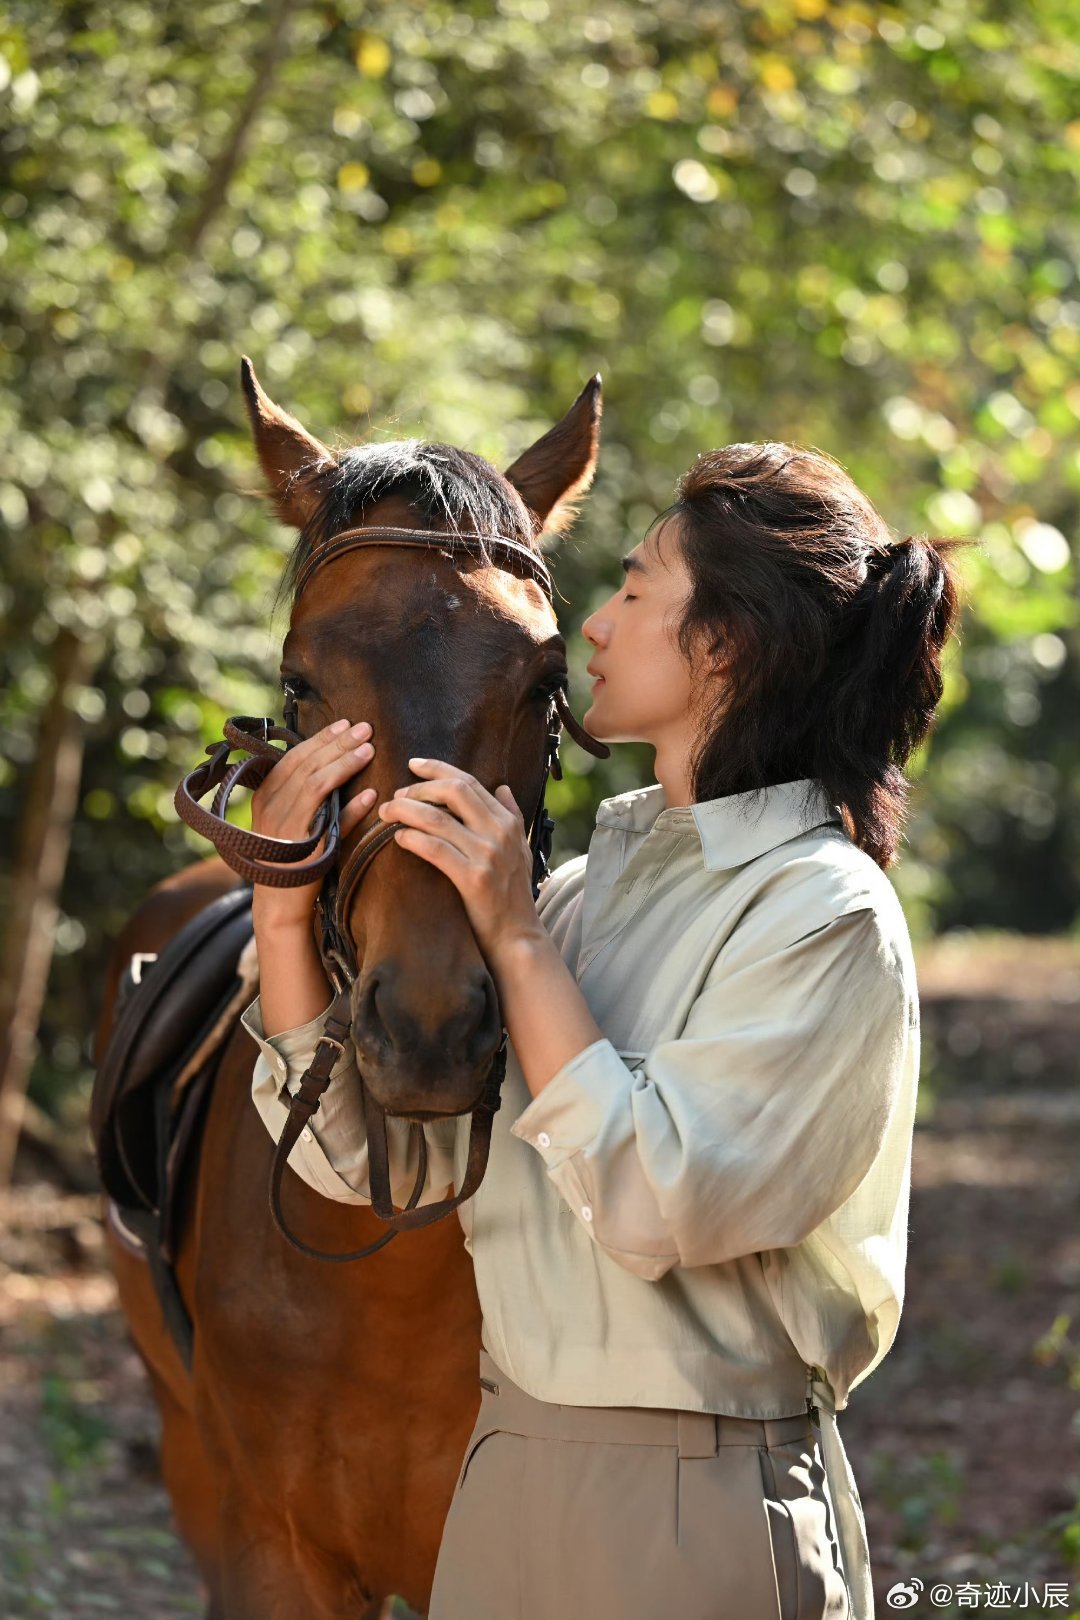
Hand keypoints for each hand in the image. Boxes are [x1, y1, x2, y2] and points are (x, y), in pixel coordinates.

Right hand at [249, 718, 376, 929]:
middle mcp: (271, 805)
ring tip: (370, 748)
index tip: (345, 724)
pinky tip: (371, 794)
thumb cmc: (292, 858)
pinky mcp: (301, 846)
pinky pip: (328, 817)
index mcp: (266, 795)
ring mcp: (284, 824)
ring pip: (316, 782)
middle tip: (366, 727)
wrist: (280, 904)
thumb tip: (339, 763)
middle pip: (307, 763)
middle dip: (338, 743)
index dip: (321, 739)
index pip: (295, 757)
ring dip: (345, 763)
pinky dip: (351, 805)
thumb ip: (310, 794)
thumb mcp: (294, 819)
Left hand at [375, 757, 540, 964]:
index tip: (413, 765)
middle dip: (419, 787)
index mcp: (508, 822)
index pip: (469, 782)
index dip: (438, 769)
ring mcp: (487, 855)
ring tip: (387, 812)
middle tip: (396, 793)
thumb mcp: (521, 849)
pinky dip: (413, 838)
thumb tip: (502, 787)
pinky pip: (435, 849)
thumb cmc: (513, 895)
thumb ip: (512, 815)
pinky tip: (398, 838)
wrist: (517, 936)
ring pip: (438, 819)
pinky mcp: (473, 878)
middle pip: (454, 791)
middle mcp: (500, 833)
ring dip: (406, 810)